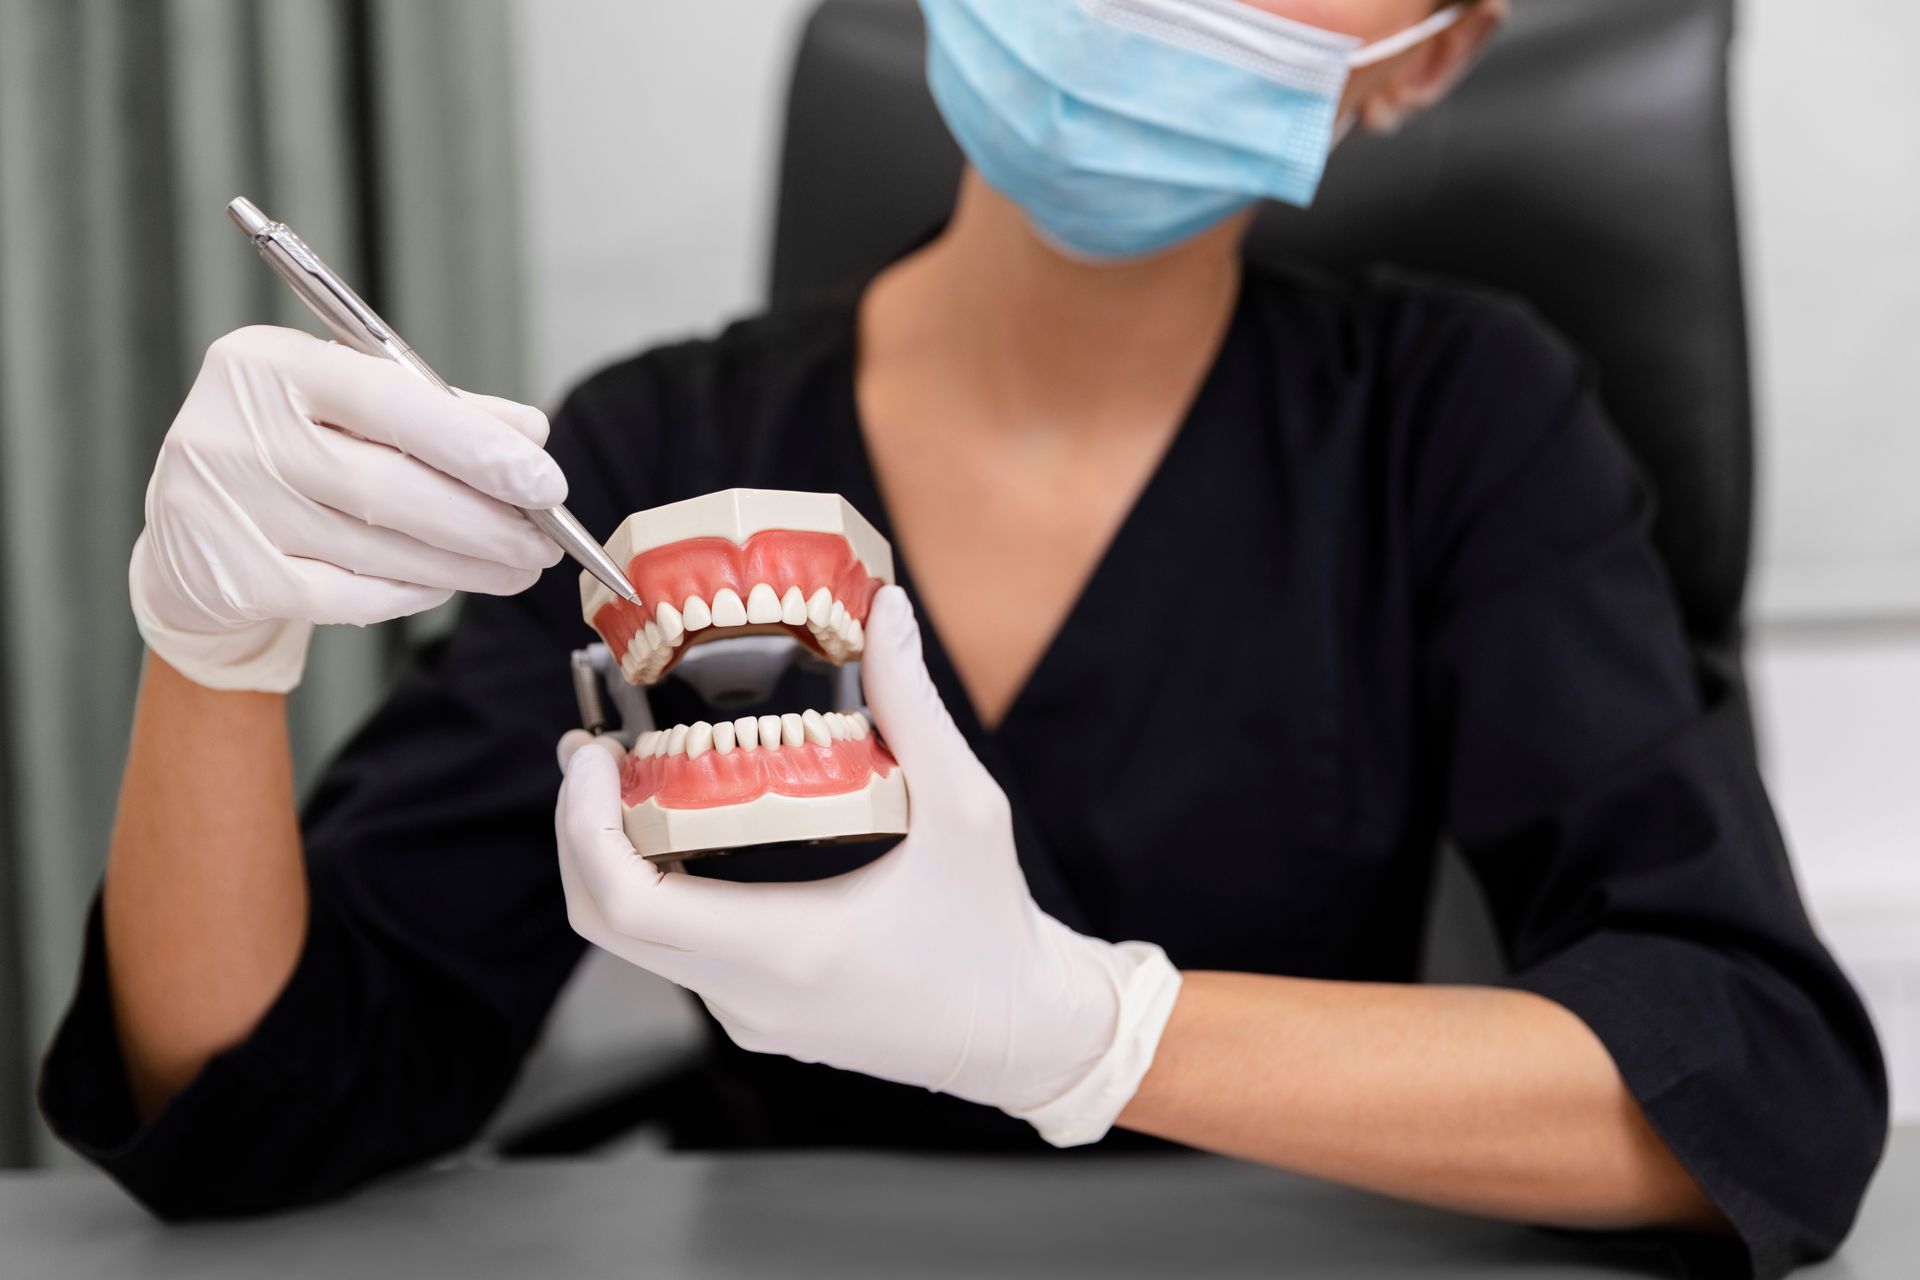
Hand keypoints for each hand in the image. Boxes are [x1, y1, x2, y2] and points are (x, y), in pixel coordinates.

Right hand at [131, 325, 566, 691]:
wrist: (187, 538)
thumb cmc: (288, 455)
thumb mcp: (349, 411)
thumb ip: (440, 414)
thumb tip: (531, 433)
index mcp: (267, 364)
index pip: (389, 401)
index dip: (477, 446)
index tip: (545, 482)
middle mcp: (234, 429)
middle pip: (390, 486)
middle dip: (485, 521)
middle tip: (545, 542)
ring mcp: (226, 507)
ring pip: (379, 547)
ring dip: (465, 564)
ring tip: (518, 566)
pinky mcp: (232, 577)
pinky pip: (351, 595)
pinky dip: (412, 593)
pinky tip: (447, 585)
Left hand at [556, 586, 1181, 1143]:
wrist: (1018, 1034)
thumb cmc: (993, 932)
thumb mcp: (965, 808)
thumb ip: (913, 706)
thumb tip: (886, 612)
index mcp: (781, 948)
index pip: (624, 902)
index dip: (583, 825)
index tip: (594, 757)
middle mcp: (744, 994)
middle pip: (605, 922)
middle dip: (579, 831)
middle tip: (594, 752)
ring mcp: (744, 1014)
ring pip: (635, 941)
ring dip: (614, 858)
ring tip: (630, 777)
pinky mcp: (757, 1016)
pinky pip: (676, 953)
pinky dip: (657, 888)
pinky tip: (685, 829)